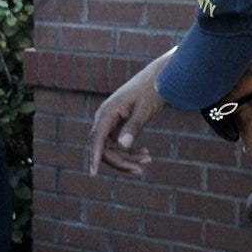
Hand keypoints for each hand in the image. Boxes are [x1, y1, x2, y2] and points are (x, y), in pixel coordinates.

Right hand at [87, 53, 167, 177]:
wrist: (158, 78)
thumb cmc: (152, 90)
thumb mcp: (145, 109)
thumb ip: (134, 126)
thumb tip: (123, 146)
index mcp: (107, 112)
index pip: (97, 139)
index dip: (94, 157)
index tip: (93, 174)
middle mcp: (104, 118)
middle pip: (104, 148)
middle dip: (121, 161)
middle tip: (140, 170)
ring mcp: (110, 122)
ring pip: (112, 148)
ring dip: (128, 158)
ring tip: (148, 160)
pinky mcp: (117, 125)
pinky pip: (119, 144)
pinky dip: (131, 151)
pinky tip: (146, 153)